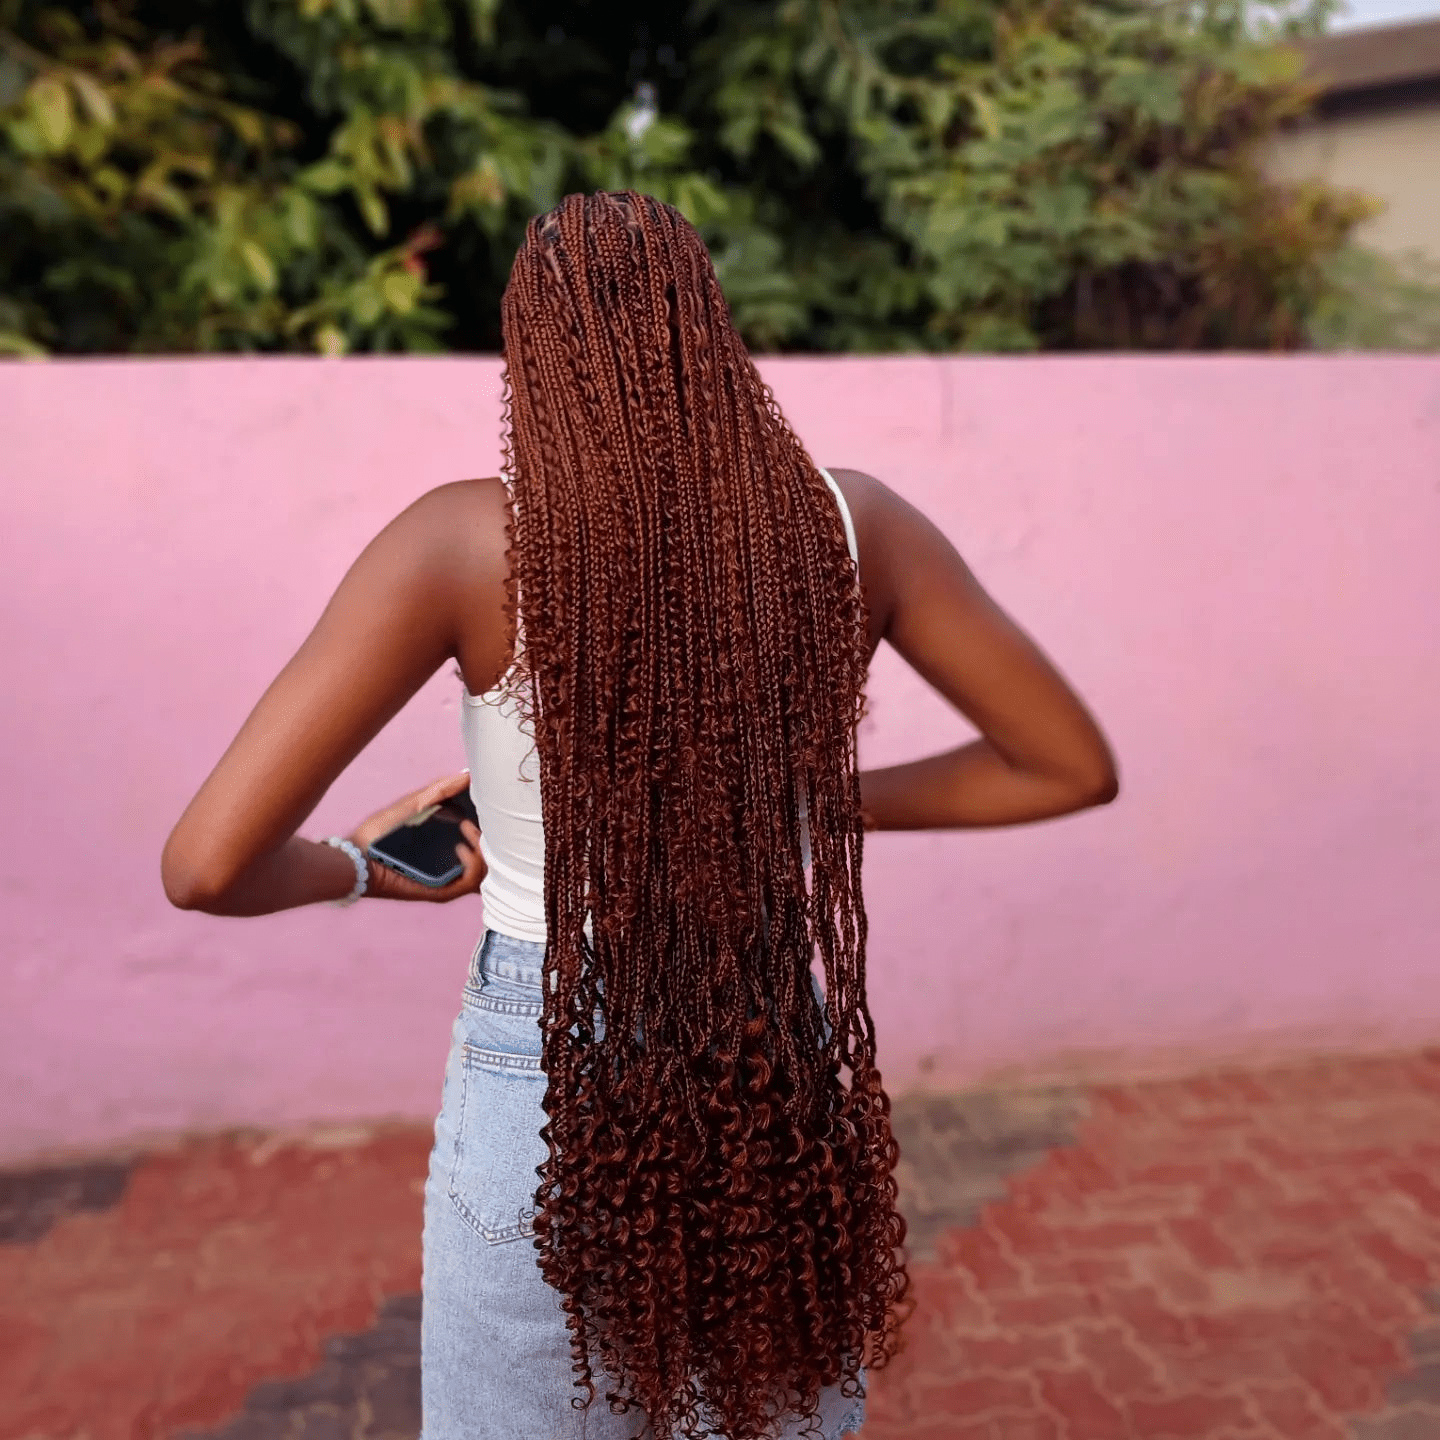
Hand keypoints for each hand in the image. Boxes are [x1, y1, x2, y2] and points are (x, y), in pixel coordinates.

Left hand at [348, 770, 486, 902]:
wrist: (357, 857)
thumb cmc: (380, 832)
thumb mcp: (414, 804)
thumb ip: (441, 790)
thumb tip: (467, 774)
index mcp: (449, 845)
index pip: (486, 840)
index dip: (494, 826)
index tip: (490, 807)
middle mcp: (453, 864)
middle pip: (494, 858)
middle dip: (496, 837)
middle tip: (479, 819)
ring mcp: (450, 879)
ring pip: (488, 871)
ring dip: (485, 848)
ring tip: (468, 829)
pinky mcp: (444, 891)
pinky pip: (472, 882)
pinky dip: (473, 862)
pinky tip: (460, 848)